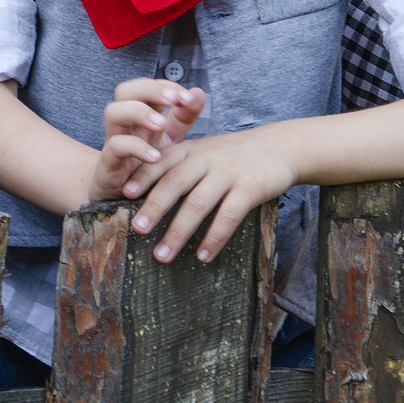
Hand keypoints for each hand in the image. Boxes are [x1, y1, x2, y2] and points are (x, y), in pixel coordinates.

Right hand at [90, 80, 205, 202]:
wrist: (122, 197)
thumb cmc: (147, 163)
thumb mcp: (171, 139)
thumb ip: (184, 117)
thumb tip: (199, 92)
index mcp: (140, 112)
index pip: (147, 86)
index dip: (165, 86)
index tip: (187, 98)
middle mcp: (125, 122)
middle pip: (124, 90)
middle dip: (149, 89)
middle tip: (173, 100)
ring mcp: (114, 140)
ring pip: (112, 112)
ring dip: (138, 112)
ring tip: (160, 124)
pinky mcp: (108, 162)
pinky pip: (115, 147)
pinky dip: (135, 148)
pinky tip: (155, 156)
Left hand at [129, 124, 296, 264]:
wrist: (280, 146)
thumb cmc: (234, 155)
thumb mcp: (204, 152)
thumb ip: (180, 166)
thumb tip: (147, 194)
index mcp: (191, 150)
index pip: (161, 162)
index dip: (142, 177)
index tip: (123, 194)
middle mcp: (206, 159)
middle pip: (174, 183)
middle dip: (154, 207)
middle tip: (137, 230)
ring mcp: (227, 174)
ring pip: (198, 204)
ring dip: (178, 231)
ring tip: (162, 255)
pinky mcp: (250, 189)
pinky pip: (228, 216)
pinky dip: (214, 237)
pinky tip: (203, 256)